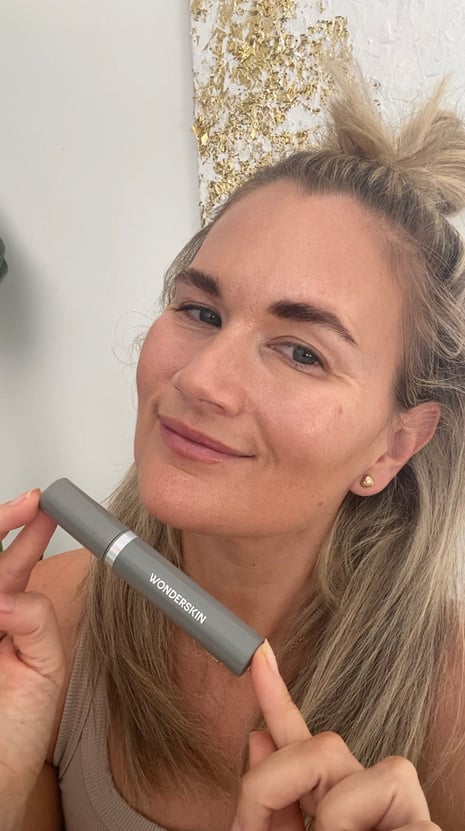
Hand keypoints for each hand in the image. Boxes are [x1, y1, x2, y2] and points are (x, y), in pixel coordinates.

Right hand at [0, 490, 63, 828]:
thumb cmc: (16, 734)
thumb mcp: (45, 668)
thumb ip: (37, 621)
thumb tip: (9, 595)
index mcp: (8, 620)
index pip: (13, 563)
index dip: (26, 530)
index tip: (41, 504)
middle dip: (2, 526)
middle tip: (25, 506)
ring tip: (15, 551)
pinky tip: (0, 611)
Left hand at [232, 641, 438, 830]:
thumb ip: (272, 808)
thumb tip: (258, 738)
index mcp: (337, 804)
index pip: (307, 747)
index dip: (278, 700)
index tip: (258, 656)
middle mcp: (373, 799)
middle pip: (325, 746)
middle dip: (278, 779)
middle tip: (253, 826)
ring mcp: (406, 812)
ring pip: (357, 767)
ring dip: (331, 820)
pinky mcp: (430, 828)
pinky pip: (400, 809)